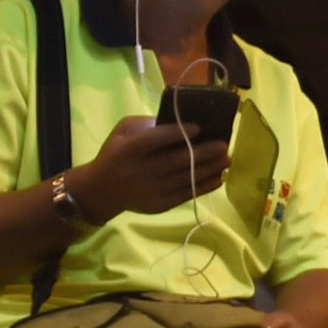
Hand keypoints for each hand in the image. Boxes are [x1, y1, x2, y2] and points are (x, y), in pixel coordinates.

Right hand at [71, 119, 222, 221]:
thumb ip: (146, 124)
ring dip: (209, 169)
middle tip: (223, 145)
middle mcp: (141, 171)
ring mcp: (151, 190)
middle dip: (203, 153)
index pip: (156, 140)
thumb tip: (178, 121)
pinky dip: (203, 186)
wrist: (101, 190)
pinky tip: (218, 178)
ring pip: (185, 178)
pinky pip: (185, 195)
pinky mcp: (159, 205)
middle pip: (177, 160)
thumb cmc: (116, 154)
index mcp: (129, 149)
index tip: (198, 127)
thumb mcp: (122, 132)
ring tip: (226, 159)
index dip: (178, 133)